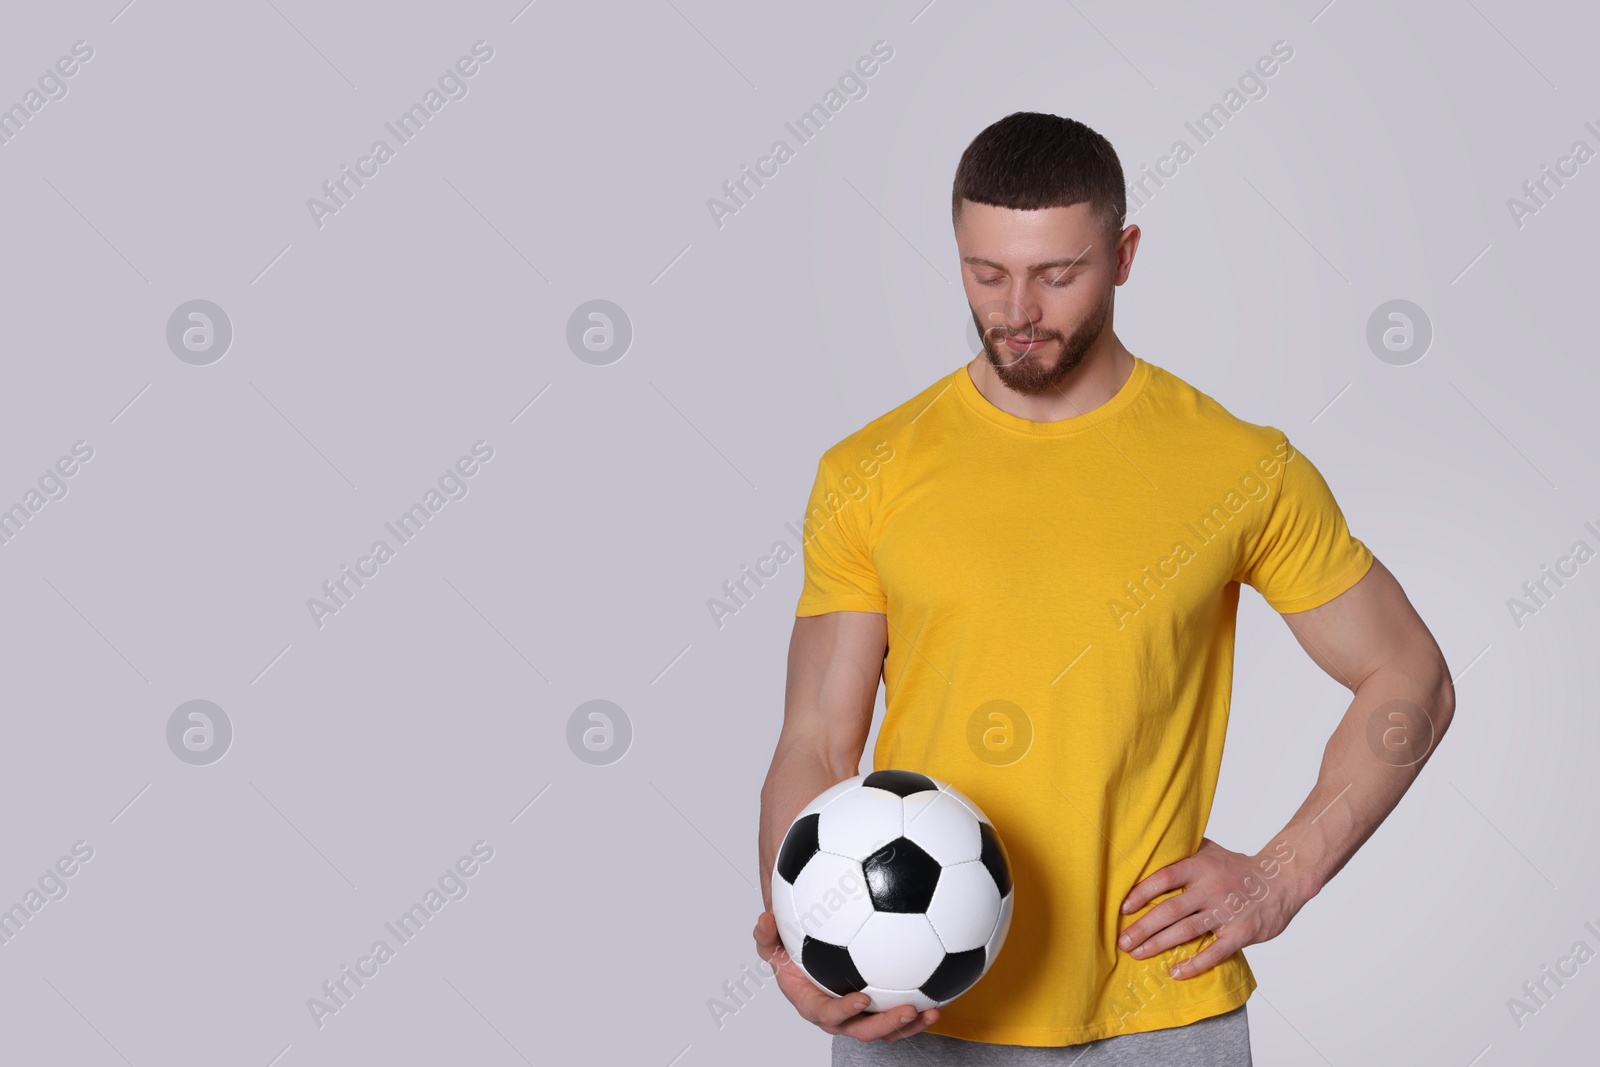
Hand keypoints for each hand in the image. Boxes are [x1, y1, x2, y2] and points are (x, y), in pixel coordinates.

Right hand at [752, 910, 938, 1041]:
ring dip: (910, 1025)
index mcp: (811, 1003)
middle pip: (862, 1030)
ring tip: (932, 1011)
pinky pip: (895, 1015)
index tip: (862, 997)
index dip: (844, 1011)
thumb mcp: (771, 943)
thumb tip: (765, 917)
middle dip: (886, 1025)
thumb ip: (765, 934)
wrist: (804, 956)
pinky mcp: (876, 1008)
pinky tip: (938, 996)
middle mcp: (837, 1015)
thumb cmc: (789, 952)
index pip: (826, 1014)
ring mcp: (858, 1015)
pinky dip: (917, 1012)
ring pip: (885, 1030)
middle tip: (908, 1008)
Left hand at [1116, 837, 1308, 979]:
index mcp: (1200, 866)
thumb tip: (1149, 844)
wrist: (1282, 880)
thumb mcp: (1210, 850)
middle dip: (1143, 927)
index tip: (1123, 908)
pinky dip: (1194, 964)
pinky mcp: (1241, 933)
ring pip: (1187, 931)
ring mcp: (1226, 912)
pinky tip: (1175, 972)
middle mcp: (1212, 888)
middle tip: (1122, 941)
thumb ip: (1183, 849)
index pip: (1164, 878)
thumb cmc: (1237, 867)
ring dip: (1159, 945)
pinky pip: (1215, 952)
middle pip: (1171, 910)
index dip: (1142, 893)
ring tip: (1137, 954)